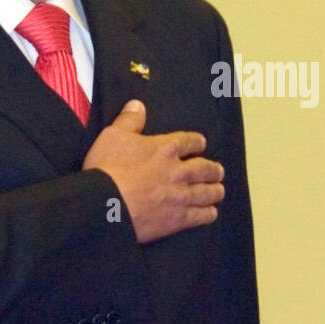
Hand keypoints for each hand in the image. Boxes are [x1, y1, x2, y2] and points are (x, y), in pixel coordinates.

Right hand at [83, 100, 224, 243]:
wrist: (105, 204)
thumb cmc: (106, 168)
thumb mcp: (113, 135)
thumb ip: (129, 120)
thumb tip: (138, 105)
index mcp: (165, 149)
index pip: (189, 142)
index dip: (197, 142)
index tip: (201, 144)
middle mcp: (177, 171)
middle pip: (204, 169)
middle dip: (213, 169)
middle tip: (218, 171)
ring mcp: (180, 196)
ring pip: (206, 192)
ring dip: (215, 190)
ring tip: (219, 190)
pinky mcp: (177, 218)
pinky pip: (200, 216)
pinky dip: (208, 214)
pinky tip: (211, 213)